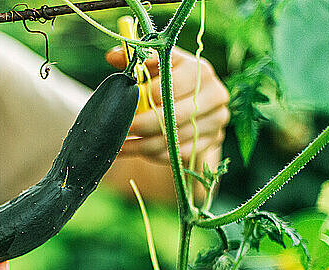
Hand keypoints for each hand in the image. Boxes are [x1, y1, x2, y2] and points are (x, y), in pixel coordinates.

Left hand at [105, 47, 229, 162]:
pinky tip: (139, 150)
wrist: (197, 109)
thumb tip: (112, 56)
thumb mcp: (156, 67)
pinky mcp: (212, 142)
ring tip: (120, 144)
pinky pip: (177, 154)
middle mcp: (214, 94)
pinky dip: (155, 154)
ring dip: (142, 144)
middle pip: (172, 115)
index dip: (144, 96)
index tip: (123, 104)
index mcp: (200, 70)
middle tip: (118, 130)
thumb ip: (136, 60)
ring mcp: (217, 120)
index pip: (170, 86)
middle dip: (140, 124)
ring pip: (172, 138)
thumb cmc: (170, 83)